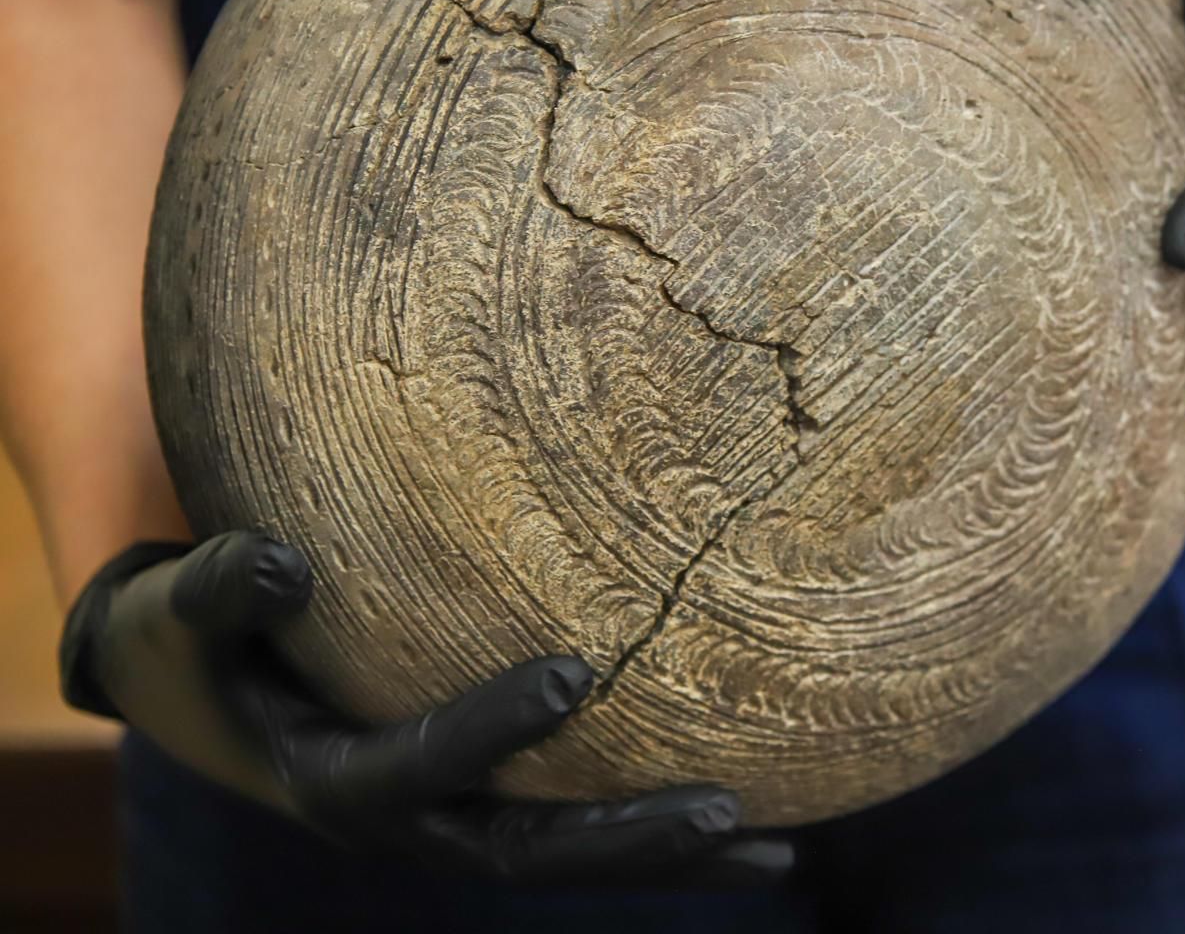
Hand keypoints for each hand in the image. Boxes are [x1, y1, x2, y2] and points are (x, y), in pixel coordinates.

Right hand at [60, 531, 791, 884]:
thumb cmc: (187, 641)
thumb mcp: (173, 611)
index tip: (576, 673)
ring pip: (567, 856)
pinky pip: (574, 820)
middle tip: (729, 811)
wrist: (194, 689)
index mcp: (330, 781)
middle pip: (525, 853)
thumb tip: (282, 559)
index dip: (489, 731)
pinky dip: (650, 825)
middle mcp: (404, 820)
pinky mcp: (482, 802)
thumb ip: (217, 586)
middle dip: (624, 841)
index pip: (416, 769)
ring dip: (666, 856)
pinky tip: (752, 818)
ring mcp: (450, 821)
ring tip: (779, 851)